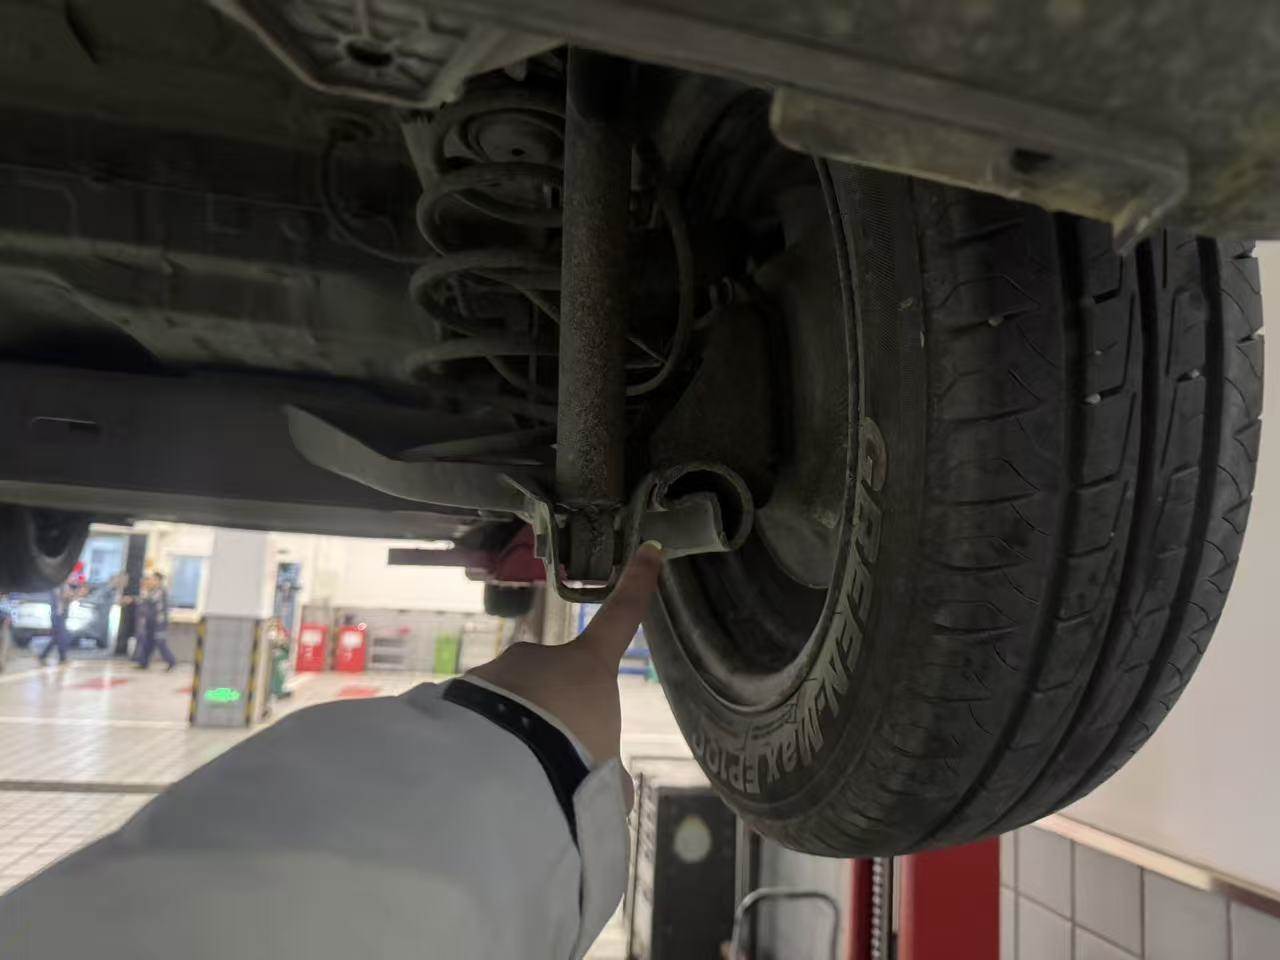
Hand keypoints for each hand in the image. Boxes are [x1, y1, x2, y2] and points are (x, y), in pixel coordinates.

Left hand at [467, 543, 662, 767]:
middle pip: (553, 686)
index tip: (650, 550)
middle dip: (551, 721)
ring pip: (510, 707)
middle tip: (550, 767)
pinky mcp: (461, 693)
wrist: (503, 770)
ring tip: (514, 784)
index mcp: (590, 669)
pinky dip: (482, 746)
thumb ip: (607, 778)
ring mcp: (498, 671)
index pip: (621, 619)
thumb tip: (608, 788)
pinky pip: (478, 721)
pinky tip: (482, 780)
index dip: (638, 585)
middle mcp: (542, 658)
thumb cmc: (572, 767)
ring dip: (513, 739)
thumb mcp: (605, 782)